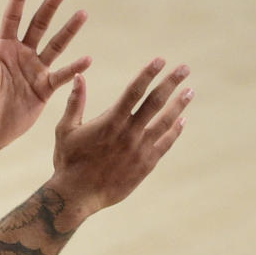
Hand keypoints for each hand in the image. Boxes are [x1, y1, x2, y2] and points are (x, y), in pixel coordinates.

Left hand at [0, 0, 90, 162]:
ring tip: (82, 13)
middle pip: (38, 25)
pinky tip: (87, 59)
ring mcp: (34, 71)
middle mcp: (21, 55)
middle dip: (50, 7)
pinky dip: (74, 68)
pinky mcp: (43, 90)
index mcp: (1, 48)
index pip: (13, 17)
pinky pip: (61, 76)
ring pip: (55, 46)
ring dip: (68, 30)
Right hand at [48, 59, 192, 219]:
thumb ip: (75, 102)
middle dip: (171, 82)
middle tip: (185, 68)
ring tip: (190, 91)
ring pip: (165, 122)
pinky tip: (181, 121)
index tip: (160, 60)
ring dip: (179, 105)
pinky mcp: (146, 165)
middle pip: (155, 102)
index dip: (148, 73)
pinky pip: (165, 144)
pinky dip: (175, 131)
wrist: (78, 195)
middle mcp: (129, 133)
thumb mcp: (65, 129)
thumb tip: (80, 76)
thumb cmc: (68, 161)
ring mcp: (140, 149)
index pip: (134, 91)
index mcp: (110, 121)